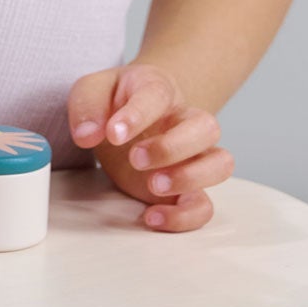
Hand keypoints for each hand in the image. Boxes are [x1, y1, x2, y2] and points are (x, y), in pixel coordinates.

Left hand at [68, 62, 232, 232]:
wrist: (126, 116)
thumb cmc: (113, 101)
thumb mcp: (91, 91)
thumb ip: (86, 106)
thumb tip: (87, 135)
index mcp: (158, 89)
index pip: (158, 95)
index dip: (138, 115)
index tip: (113, 133)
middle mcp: (184, 121)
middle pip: (206, 127)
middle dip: (172, 148)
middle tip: (135, 158)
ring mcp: (191, 156)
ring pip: (221, 163)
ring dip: (191, 178)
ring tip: (152, 186)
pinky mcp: (186, 189)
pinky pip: (205, 205)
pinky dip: (185, 216)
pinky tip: (151, 216)